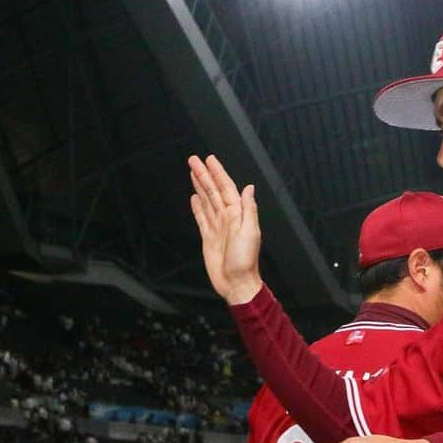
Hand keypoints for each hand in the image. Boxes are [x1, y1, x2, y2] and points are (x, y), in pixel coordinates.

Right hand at [188, 154, 262, 303]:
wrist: (236, 283)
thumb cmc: (245, 261)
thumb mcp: (250, 232)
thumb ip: (248, 209)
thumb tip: (248, 188)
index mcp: (237, 214)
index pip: (226, 188)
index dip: (218, 173)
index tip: (210, 160)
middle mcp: (227, 218)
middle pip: (213, 191)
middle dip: (204, 175)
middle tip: (193, 160)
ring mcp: (217, 227)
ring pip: (207, 201)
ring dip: (200, 186)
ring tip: (192, 172)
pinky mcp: (208, 238)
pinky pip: (202, 218)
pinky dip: (198, 207)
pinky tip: (194, 198)